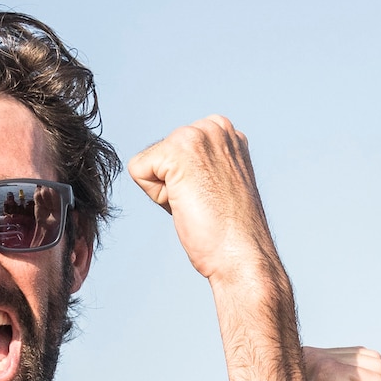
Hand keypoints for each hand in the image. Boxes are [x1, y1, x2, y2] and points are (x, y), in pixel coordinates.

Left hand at [128, 117, 281, 286]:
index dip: (183, 183)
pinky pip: (138, 169)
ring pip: (149, 162)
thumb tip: (176, 165)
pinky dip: (155, 195)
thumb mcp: (219, 183)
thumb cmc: (230, 231)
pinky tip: (186, 203)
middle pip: (158, 154)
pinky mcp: (177, 150)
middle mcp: (214, 126)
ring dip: (164, 190)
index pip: (173, 151)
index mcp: (225, 132)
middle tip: (203, 204)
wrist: (241, 254)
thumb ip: (200, 164)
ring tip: (197, 204)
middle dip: (171, 184)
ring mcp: (197, 134)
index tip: (210, 198)